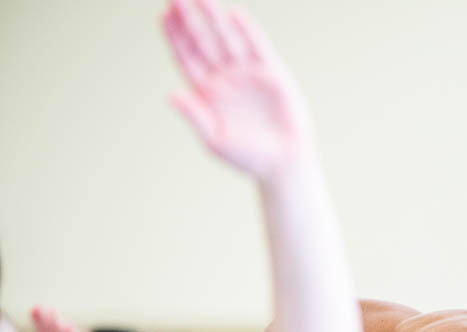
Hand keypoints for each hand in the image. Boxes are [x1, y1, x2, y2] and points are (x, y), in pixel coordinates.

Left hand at [162, 0, 313, 179]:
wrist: (284, 165)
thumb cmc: (248, 157)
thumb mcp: (215, 140)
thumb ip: (195, 116)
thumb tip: (172, 95)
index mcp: (207, 91)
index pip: (187, 56)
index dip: (175, 36)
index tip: (164, 14)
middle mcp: (226, 78)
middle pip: (204, 41)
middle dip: (191, 19)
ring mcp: (249, 74)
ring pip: (227, 39)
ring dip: (215, 18)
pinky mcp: (273, 75)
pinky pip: (258, 48)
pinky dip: (248, 32)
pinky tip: (234, 16)